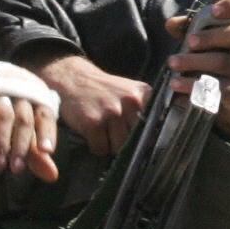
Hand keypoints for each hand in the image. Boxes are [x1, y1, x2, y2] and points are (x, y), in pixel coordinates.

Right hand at [0, 52, 60, 180]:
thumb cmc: (11, 112)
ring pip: (4, 116)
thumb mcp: (24, 132)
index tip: (46, 150)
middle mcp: (20, 92)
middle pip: (24, 120)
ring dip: (2, 142)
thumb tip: (52, 176)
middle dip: (21, 146)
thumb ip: (36, 153)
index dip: (45, 133)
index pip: (45, 116)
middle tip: (17, 168)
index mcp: (37, 98)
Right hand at [29, 52, 146, 157]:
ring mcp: (112, 112)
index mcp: (143, 94)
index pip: (155, 126)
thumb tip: (156, 141)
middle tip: (113, 130)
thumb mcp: (130, 92)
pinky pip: (100, 148)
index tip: (140, 138)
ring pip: (118, 147)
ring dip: (109, 145)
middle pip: (136, 141)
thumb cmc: (103, 91)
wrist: (73, 80)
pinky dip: (95, 146)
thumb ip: (146, 110)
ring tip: (102, 131)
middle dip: (125, 141)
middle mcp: (131, 102)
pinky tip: (91, 133)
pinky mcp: (94, 123)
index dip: (147, 137)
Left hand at [166, 0, 229, 140]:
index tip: (213, 10)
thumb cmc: (219, 67)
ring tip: (173, 64)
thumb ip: (191, 31)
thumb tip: (171, 23)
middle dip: (210, 37)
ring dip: (194, 62)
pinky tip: (178, 86)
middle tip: (188, 42)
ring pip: (225, 62)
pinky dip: (194, 86)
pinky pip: (220, 87)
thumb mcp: (207, 45)